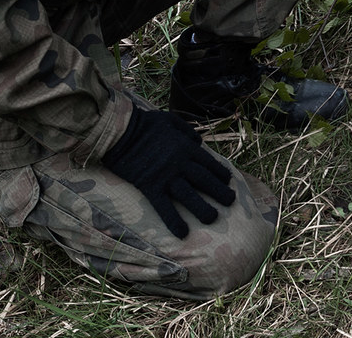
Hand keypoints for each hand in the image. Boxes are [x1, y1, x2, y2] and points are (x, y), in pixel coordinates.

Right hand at [101, 107, 236, 239]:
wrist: (121, 132)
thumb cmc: (144, 123)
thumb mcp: (170, 119)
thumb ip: (187, 130)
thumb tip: (199, 142)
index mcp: (186, 147)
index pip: (208, 163)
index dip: (220, 173)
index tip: (228, 181)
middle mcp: (181, 163)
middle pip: (204, 180)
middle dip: (219, 191)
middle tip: (230, 202)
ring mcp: (166, 176)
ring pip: (189, 195)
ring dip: (202, 208)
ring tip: (213, 218)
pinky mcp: (150, 187)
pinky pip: (164, 207)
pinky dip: (173, 220)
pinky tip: (182, 233)